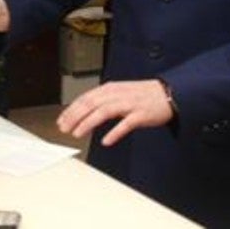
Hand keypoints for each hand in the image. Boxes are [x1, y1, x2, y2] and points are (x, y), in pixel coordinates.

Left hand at [57, 80, 173, 146]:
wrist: (167, 94)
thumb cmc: (142, 95)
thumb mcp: (119, 93)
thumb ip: (102, 101)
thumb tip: (84, 111)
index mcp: (110, 89)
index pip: (85, 98)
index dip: (71, 110)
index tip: (61, 121)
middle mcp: (117, 94)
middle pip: (91, 104)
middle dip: (75, 116)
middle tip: (64, 129)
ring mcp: (129, 104)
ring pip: (104, 111)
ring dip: (88, 122)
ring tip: (78, 133)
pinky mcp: (141, 114)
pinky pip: (126, 124)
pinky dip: (115, 132)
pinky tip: (106, 140)